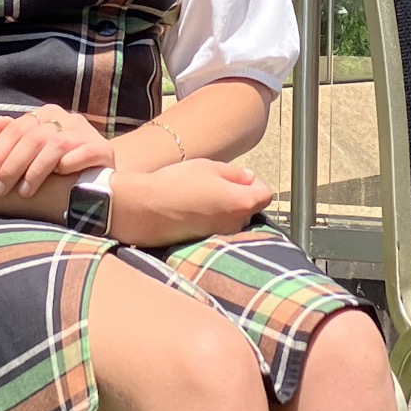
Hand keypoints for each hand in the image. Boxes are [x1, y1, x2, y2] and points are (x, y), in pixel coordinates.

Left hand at [0, 106, 112, 198]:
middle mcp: (66, 119)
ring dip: (36, 171)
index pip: (16, 130)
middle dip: (12, 166)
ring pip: (55, 146)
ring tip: (24, 193)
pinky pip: (83, 154)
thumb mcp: (33, 151)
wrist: (100, 175)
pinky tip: (58, 178)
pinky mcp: (102, 149)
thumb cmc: (59, 165)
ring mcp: (85, 132)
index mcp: (46, 115)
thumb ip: (13, 138)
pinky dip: (68, 165)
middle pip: (33, 138)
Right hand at [111, 158, 272, 248]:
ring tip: (201, 198)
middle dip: (239, 197)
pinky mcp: (206, 244)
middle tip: (216, 185)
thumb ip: (235, 173)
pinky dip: (211, 220)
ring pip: (233, 220)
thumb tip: (250, 178)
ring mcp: (221, 236)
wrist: (144, 209)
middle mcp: (236, 224)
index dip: (253, 183)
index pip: (265, 194)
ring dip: (225, 210)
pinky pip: (217, 229)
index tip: (238, 177)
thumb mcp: (209, 167)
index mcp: (242, 202)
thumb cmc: (176, 183)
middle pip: (250, 209)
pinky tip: (193, 211)